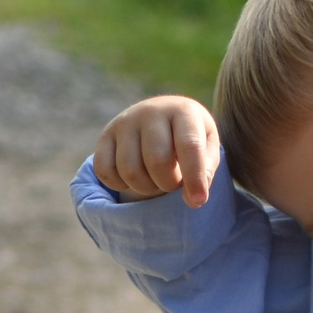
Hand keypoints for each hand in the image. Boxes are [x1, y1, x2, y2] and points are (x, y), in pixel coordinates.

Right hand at [92, 95, 219, 206]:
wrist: (160, 115)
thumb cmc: (188, 137)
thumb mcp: (207, 147)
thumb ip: (205, 170)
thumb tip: (193, 200)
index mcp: (183, 111)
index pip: (189, 146)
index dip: (194, 178)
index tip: (198, 201)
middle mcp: (151, 111)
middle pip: (157, 160)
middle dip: (168, 183)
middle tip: (173, 183)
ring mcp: (125, 122)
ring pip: (130, 170)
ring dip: (145, 188)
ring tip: (156, 181)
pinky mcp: (105, 136)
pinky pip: (106, 172)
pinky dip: (120, 185)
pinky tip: (134, 178)